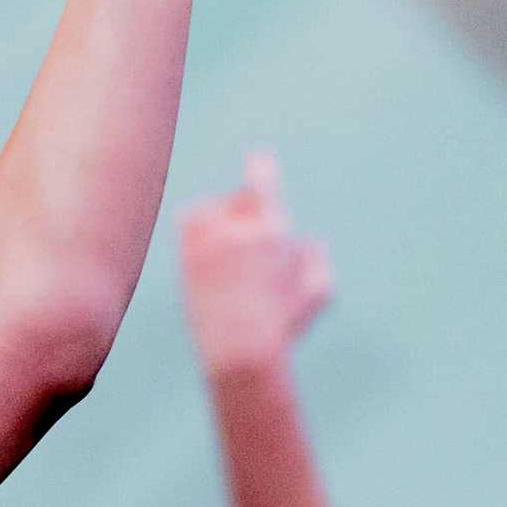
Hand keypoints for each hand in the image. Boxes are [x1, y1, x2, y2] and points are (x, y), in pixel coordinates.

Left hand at [177, 151, 328, 374]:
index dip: (260, 167)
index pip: (261, 183)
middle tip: (251, 229)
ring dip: (223, 215)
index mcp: (272, 231)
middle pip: (240, 197)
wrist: (240, 350)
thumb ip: (317, 260)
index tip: (257, 156)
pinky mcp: (188, 257)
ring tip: (230, 242)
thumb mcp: (319, 292)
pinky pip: (188, 218)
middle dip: (249, 207)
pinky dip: (198, 221)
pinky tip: (205, 239)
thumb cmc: (285, 325)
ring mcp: (208, 242)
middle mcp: (237, 229)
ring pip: (212, 206)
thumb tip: (311, 240)